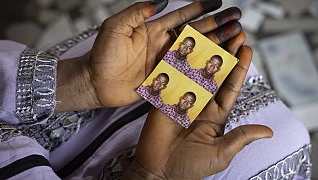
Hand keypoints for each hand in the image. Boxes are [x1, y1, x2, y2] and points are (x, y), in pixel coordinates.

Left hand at [59, 0, 244, 109]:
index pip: (181, 16)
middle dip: (216, 25)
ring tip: (236, 38)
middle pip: (195, 33)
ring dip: (216, 45)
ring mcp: (166, 63)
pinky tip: (219, 66)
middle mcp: (163, 45)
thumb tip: (161, 0)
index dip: (199, 8)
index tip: (218, 2)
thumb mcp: (115, 27)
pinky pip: (188, 73)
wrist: (95, 82)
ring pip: (196, 53)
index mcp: (153, 30)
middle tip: (237, 20)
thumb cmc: (102, 53)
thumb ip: (137, 12)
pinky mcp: (165, 80)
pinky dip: (204, 69)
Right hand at [124, 36, 272, 178]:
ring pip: (196, 71)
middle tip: (235, 35)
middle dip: (226, 54)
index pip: (230, 88)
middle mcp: (201, 104)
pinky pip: (174, 78)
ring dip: (205, 53)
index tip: (247, 50)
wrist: (159, 171)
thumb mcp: (221, 153)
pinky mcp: (165, 99)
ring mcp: (182, 99)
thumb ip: (241, 137)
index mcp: (215, 116)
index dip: (239, 69)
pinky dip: (179, 62)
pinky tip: (187, 47)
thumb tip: (268, 132)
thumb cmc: (190, 167)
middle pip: (215, 74)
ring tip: (216, 35)